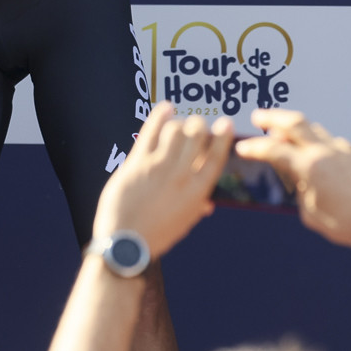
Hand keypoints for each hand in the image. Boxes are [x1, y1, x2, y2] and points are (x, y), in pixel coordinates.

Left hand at [92, 102, 233, 259]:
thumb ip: (196, 208)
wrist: (126, 242)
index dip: (221, 138)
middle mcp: (181, 177)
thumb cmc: (155, 235)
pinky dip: (159, 117)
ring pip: (175, 132)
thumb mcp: (183, 223)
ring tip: (178, 122)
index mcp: (198, 194)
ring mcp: (159, 168)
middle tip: (197, 122)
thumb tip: (207, 205)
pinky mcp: (137, 164)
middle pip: (196, 139)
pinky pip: (150, 133)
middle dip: (198, 125)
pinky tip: (165, 108)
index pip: (215, 158)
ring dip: (179, 123)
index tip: (224, 123)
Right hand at [235, 109, 350, 257]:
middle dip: (272, 117)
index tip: (242, 148)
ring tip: (283, 132)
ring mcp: (342, 152)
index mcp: (309, 166)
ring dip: (295, 127)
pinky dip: (315, 140)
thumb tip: (299, 182)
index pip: (273, 149)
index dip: (254, 147)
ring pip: (313, 128)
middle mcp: (325, 152)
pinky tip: (313, 150)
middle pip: (293, 122)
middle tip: (258, 116)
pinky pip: (330, 140)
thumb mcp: (311, 213)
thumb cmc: (348, 225)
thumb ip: (300, 191)